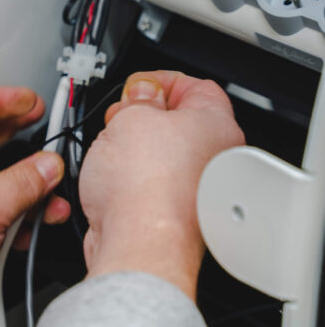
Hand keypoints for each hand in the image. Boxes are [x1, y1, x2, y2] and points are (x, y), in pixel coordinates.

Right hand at [80, 70, 244, 298]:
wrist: (138, 245)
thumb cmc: (146, 189)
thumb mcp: (131, 117)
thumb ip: (139, 98)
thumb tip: (142, 94)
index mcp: (216, 126)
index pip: (195, 86)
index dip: (160, 81)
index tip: (136, 87)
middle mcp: (214, 159)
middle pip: (177, 121)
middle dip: (141, 116)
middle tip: (120, 118)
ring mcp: (196, 190)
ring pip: (160, 155)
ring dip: (132, 149)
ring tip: (110, 152)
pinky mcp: (173, 214)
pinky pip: (150, 184)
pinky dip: (129, 179)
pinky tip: (112, 180)